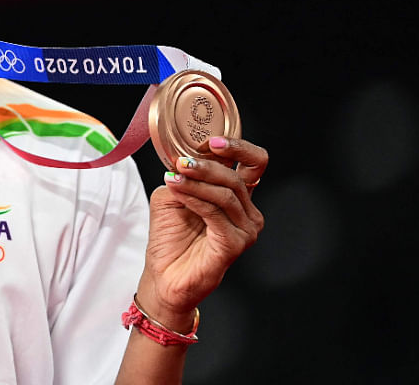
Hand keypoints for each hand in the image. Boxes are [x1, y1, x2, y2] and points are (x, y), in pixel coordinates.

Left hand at [137, 135, 267, 329]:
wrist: (164, 277)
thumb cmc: (170, 239)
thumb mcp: (171, 196)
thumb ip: (181, 176)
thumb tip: (182, 161)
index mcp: (236, 196)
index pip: (253, 163)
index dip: (238, 147)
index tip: (212, 141)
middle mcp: (247, 212)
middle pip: (238, 176)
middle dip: (208, 164)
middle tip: (183, 161)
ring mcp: (245, 229)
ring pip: (226, 193)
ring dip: (197, 181)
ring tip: (174, 176)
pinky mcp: (235, 244)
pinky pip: (216, 212)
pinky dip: (195, 197)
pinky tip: (178, 190)